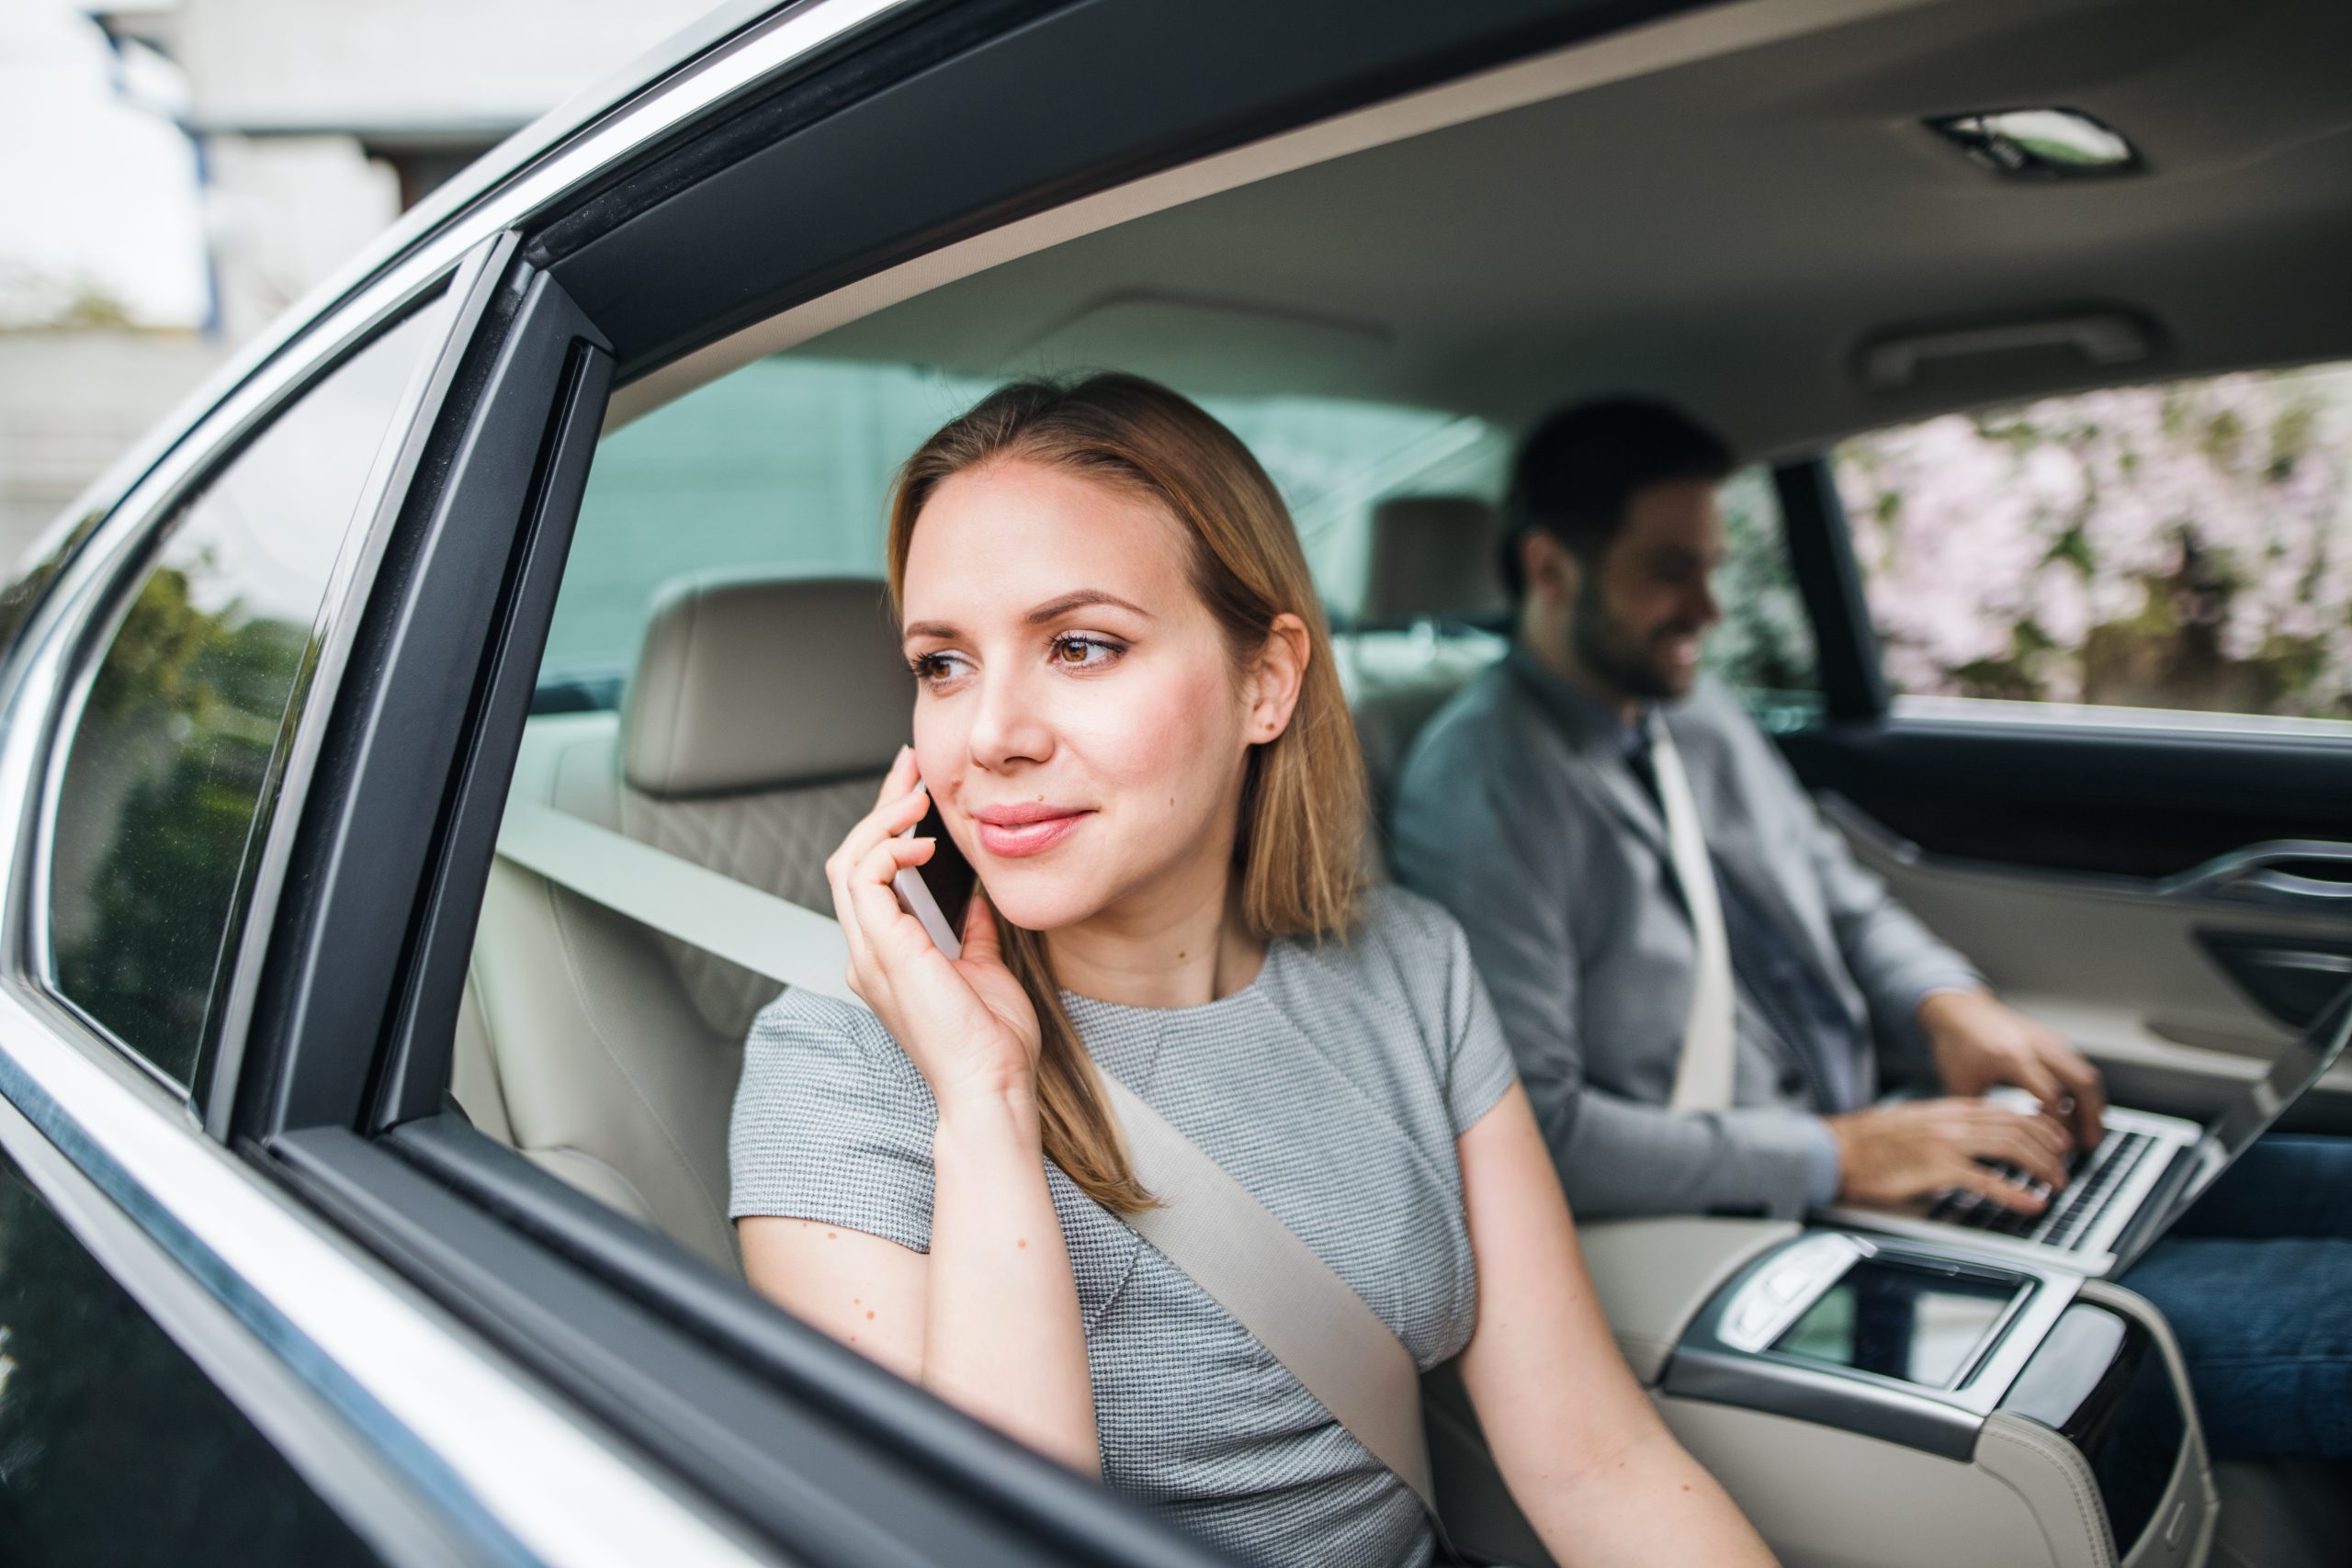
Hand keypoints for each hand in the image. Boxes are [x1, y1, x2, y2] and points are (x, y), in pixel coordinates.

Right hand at [825, 747, 1041, 1109]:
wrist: (991, 1084)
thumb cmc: (992, 1044)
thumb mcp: (985, 970)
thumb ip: (972, 933)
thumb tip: (976, 899)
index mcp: (887, 959)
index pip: (871, 878)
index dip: (887, 829)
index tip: (915, 791)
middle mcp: (868, 955)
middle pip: (851, 860)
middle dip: (879, 807)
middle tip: (909, 767)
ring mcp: (869, 954)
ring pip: (848, 863)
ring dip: (881, 820)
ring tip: (915, 794)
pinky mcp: (883, 952)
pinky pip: (864, 879)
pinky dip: (887, 849)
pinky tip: (920, 840)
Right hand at [1826, 1098, 2071, 1211]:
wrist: (1837, 1150)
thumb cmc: (1871, 1145)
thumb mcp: (1918, 1127)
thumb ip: (1949, 1131)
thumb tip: (1978, 1147)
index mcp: (1949, 1108)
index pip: (2009, 1111)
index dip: (2042, 1126)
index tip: (2058, 1141)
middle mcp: (1953, 1120)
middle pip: (2019, 1126)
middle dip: (2051, 1147)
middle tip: (2066, 1166)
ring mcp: (1947, 1142)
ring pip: (2011, 1148)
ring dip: (2042, 1167)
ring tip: (2058, 1184)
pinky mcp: (1938, 1168)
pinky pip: (1989, 1180)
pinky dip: (2016, 1193)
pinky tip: (2032, 1203)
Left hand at [1919, 987, 2105, 1148]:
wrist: (1958, 1008)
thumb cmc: (1956, 1044)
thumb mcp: (1960, 1083)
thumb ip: (1979, 1114)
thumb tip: (1990, 1148)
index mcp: (2012, 1057)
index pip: (2051, 1094)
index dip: (2060, 1124)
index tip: (2060, 1148)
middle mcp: (2036, 1045)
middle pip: (2082, 1082)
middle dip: (2091, 1116)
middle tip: (2089, 1144)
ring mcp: (2048, 1040)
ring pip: (2086, 1073)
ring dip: (2092, 1105)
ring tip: (2086, 1133)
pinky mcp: (2052, 1039)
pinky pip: (2078, 1067)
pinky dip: (2082, 1091)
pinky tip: (2073, 1112)